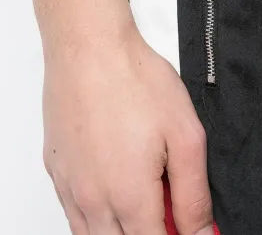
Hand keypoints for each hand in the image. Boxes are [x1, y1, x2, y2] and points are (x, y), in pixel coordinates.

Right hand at [42, 18, 212, 234]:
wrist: (90, 47)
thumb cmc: (136, 82)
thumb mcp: (185, 137)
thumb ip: (193, 195)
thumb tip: (202, 234)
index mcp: (129, 197)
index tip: (186, 222)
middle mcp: (93, 201)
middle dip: (150, 231)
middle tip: (168, 203)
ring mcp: (70, 186)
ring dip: (122, 227)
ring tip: (145, 193)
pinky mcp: (57, 170)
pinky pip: (74, 213)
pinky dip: (97, 213)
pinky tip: (115, 182)